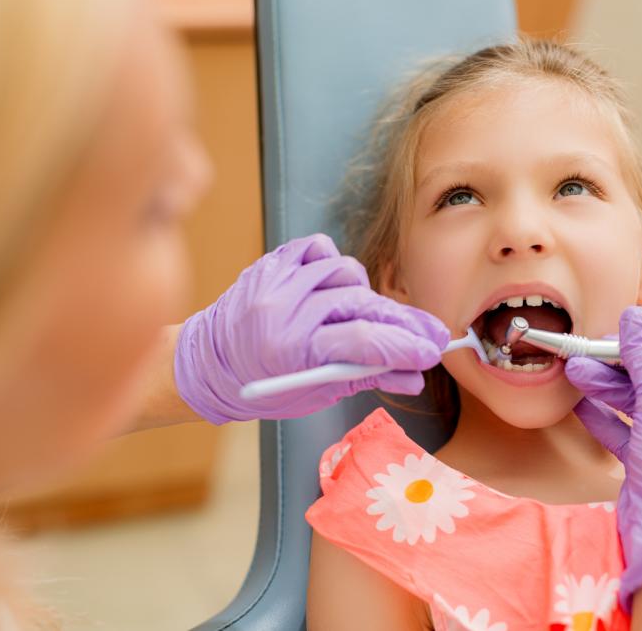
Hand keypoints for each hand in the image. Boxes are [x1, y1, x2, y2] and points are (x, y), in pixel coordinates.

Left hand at [174, 234, 449, 423]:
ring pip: (345, 272)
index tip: (432, 350)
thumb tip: (414, 376)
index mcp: (292, 351)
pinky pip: (318, 248)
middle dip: (401, 323)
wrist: (209, 363)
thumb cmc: (264, 386)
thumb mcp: (316, 393)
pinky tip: (333, 287)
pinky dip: (332, 264)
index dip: (404, 345)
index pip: (363, 340)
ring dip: (364, 294)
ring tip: (367, 315)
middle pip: (361, 305)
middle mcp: (283, 311)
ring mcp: (276, 282)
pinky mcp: (271, 263)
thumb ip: (367, 378)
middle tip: (430, 334)